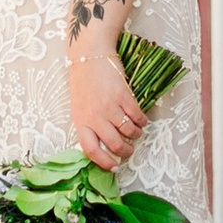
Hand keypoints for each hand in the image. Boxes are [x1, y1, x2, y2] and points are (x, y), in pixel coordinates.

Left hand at [68, 36, 144, 174]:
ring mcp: (109, 106)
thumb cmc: (84, 82)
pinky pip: (137, 116)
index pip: (91, 150)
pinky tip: (140, 118)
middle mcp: (95, 116)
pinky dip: (142, 121)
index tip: (114, 167)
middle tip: (130, 150)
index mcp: (81, 121)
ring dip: (136, 134)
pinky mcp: (123, 96)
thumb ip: (89, 125)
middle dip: (126, 152)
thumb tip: (104, 145)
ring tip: (135, 131)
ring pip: (129, 131)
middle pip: (114, 145)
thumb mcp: (80, 107)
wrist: (90, 55)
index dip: (104, 163)